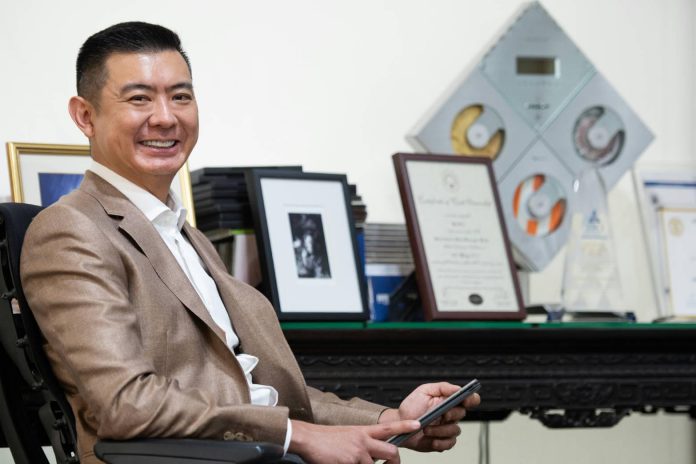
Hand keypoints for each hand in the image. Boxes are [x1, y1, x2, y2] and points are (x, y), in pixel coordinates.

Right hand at [288, 418, 420, 463]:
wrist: (308, 438)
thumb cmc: (324, 439)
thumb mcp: (347, 436)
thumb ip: (362, 444)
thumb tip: (372, 459)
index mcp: (363, 431)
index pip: (389, 427)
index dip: (405, 426)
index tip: (418, 424)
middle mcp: (363, 440)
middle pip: (391, 451)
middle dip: (394, 463)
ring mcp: (357, 452)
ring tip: (350, 461)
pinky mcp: (349, 462)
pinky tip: (341, 463)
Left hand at [379, 382, 480, 452]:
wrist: (400, 425)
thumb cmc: (411, 407)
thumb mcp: (424, 391)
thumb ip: (442, 387)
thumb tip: (457, 388)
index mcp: (447, 400)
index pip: (467, 399)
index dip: (471, 398)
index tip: (466, 400)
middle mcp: (449, 414)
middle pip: (462, 414)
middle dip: (451, 414)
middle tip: (441, 415)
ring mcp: (446, 428)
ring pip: (455, 430)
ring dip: (440, 430)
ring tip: (426, 428)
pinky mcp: (442, 441)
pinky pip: (450, 443)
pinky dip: (441, 442)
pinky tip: (431, 439)